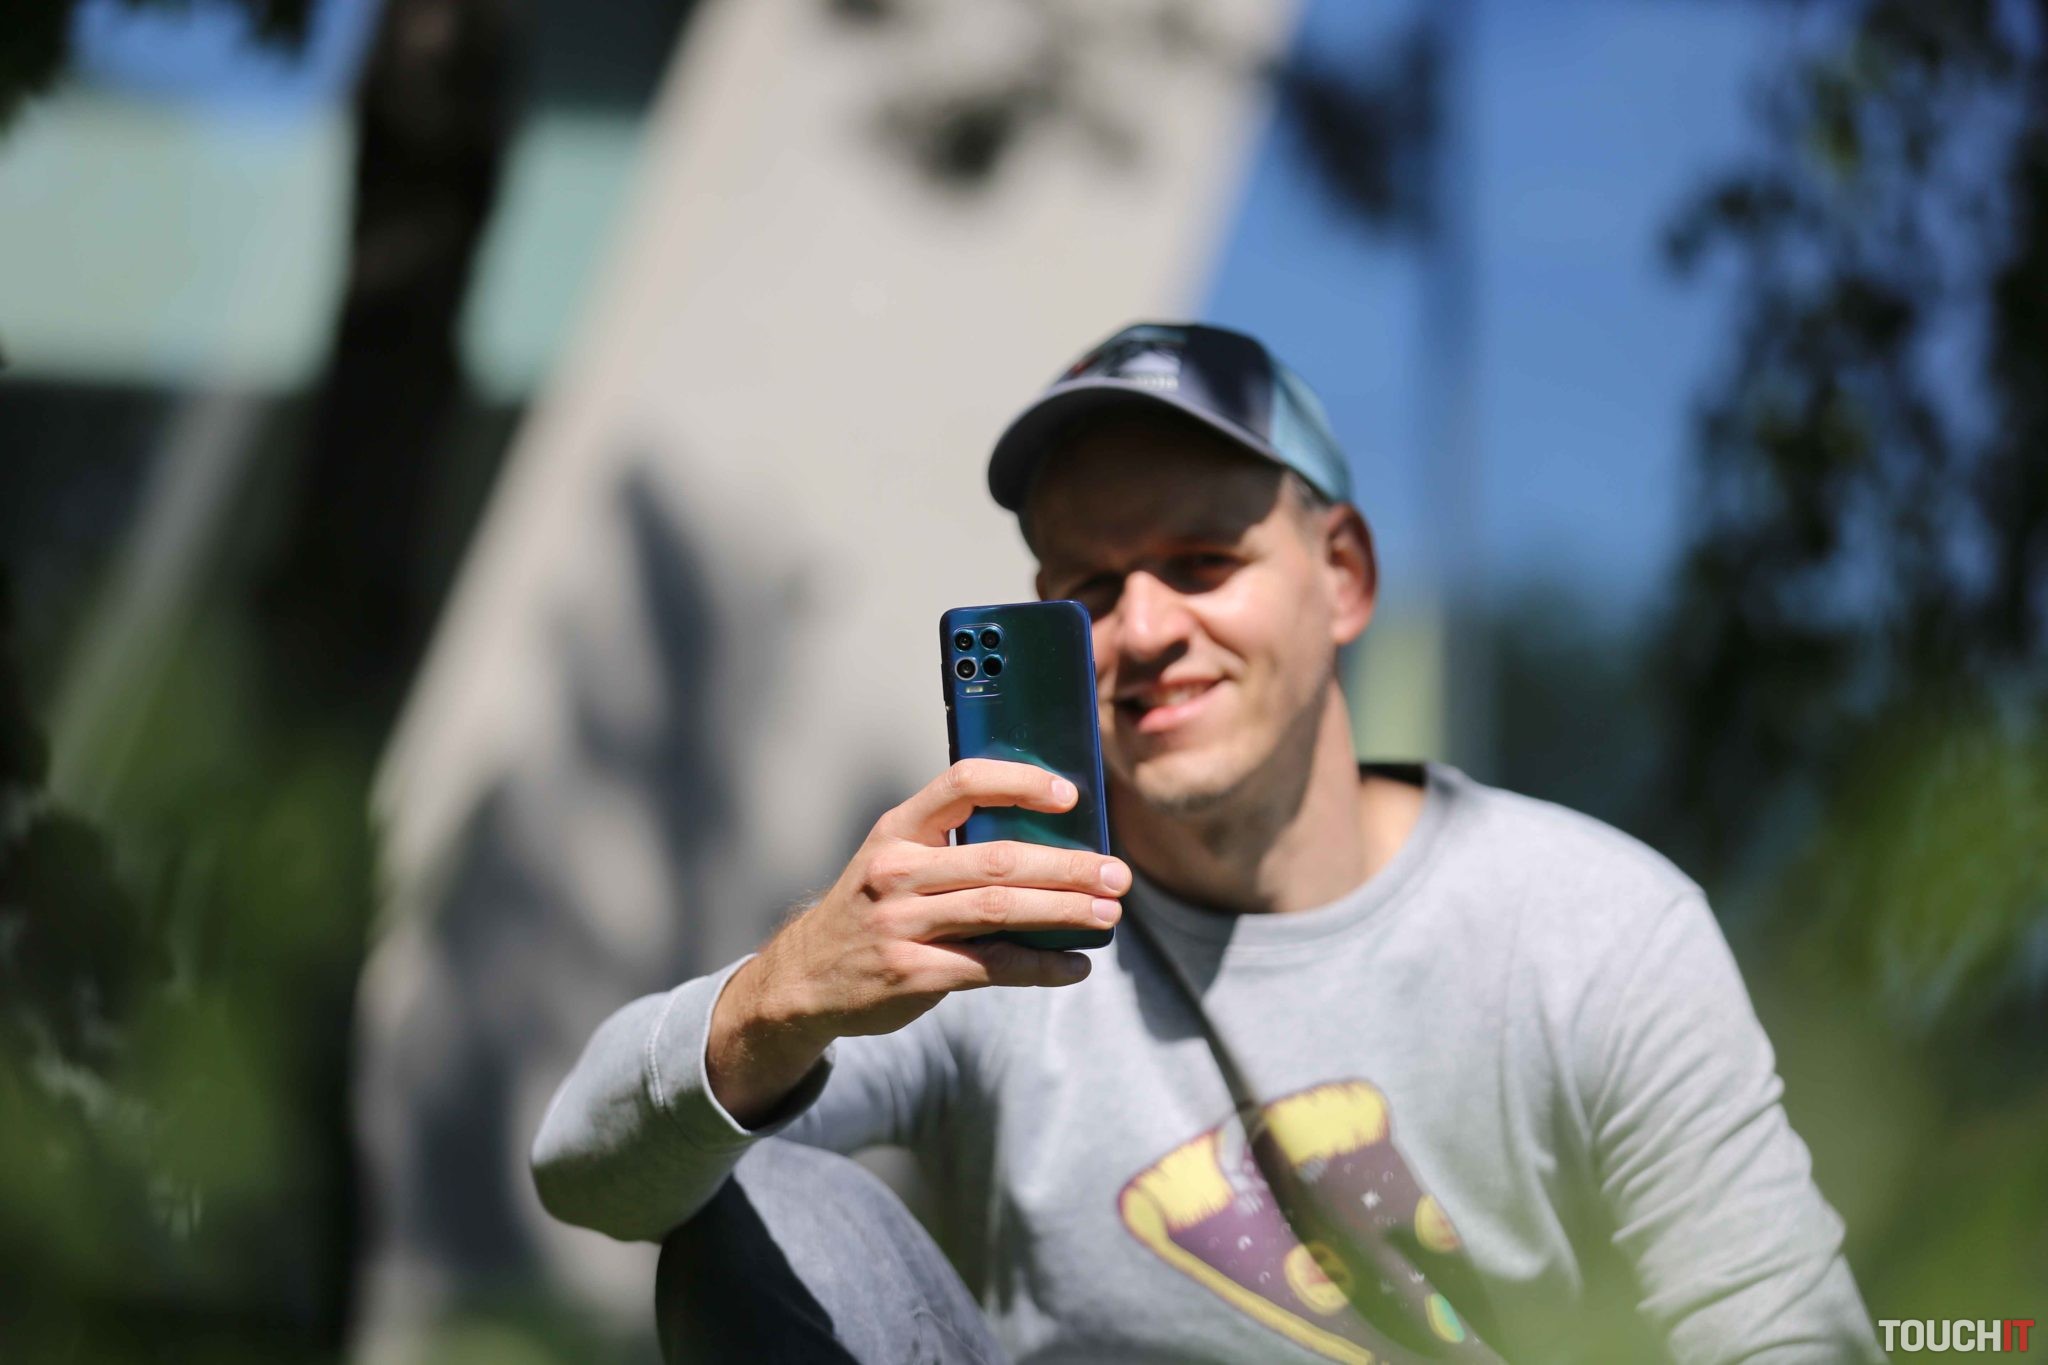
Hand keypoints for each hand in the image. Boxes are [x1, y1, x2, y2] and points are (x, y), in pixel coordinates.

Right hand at [708, 759, 1129, 1124]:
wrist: (804, 979)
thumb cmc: (871, 909)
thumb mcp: (892, 860)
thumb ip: (951, 844)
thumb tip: (1049, 837)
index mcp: (897, 830)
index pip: (962, 784)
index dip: (1020, 783)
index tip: (1070, 795)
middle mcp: (897, 872)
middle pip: (999, 859)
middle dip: (1068, 866)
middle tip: (1117, 874)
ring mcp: (902, 924)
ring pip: (1003, 910)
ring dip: (1066, 912)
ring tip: (1109, 914)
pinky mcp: (914, 973)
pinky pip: (994, 966)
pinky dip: (1043, 967)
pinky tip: (1076, 966)